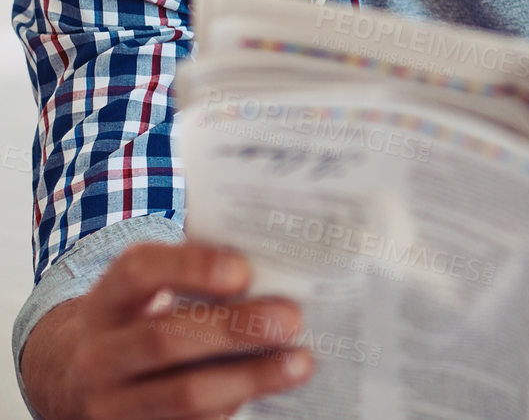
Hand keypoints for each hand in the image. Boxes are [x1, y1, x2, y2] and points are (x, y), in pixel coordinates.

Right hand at [19, 240, 314, 419]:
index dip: (191, 268)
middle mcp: (100, 353)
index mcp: (109, 299)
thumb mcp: (156, 291)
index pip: (140, 273)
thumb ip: (203, 272)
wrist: (90, 381)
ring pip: (184, 393)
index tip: (244, 271)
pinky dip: (235, 406)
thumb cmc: (149, 320)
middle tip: (291, 319)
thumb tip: (280, 261)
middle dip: (235, 329)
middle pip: (166, 338)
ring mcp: (111, 402)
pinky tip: (273, 389)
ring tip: (299, 362)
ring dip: (250, 378)